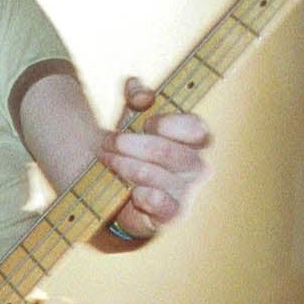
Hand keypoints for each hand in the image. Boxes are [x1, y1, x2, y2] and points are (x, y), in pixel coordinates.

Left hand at [99, 77, 210, 236]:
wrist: (121, 191)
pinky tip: (132, 193)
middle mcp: (197, 165)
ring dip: (125, 167)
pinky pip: (162, 205)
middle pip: (167, 152)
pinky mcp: (173, 214)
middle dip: (131, 145)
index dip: (166, 124)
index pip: (194, 128)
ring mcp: (187, 191)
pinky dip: (143, 196)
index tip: (144, 123)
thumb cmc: (133, 150)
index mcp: (195, 140)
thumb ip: (136, 96)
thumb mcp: (132, 118)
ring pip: (156, 176)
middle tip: (106, 142)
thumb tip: (138, 89)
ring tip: (106, 161)